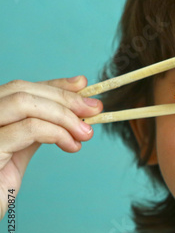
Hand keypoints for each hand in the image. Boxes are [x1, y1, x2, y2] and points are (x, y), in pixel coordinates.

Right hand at [0, 76, 102, 219]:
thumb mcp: (22, 147)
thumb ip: (41, 126)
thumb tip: (74, 108)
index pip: (21, 87)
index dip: (55, 85)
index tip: (83, 86)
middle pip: (23, 90)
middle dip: (65, 98)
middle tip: (95, 110)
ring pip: (25, 102)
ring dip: (64, 115)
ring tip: (85, 133)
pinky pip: (29, 129)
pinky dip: (57, 132)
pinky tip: (71, 145)